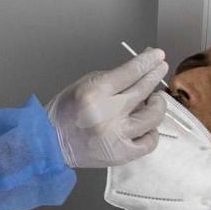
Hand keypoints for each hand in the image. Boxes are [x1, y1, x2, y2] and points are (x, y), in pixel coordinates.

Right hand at [46, 48, 167, 167]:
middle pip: (143, 90)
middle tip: (160, 67)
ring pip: (153, 117)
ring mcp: (117, 136)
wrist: (50, 143)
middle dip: (154, 75)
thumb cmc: (66, 111)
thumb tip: (140, 67)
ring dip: (157, 104)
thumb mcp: (83, 85)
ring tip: (153, 100)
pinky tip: (146, 126)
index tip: (158, 55)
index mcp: (94, 93)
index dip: (147, 61)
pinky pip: (149, 142)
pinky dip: (151, 132)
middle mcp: (108, 114)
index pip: (130, 72)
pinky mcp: (122, 154)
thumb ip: (112, 77)